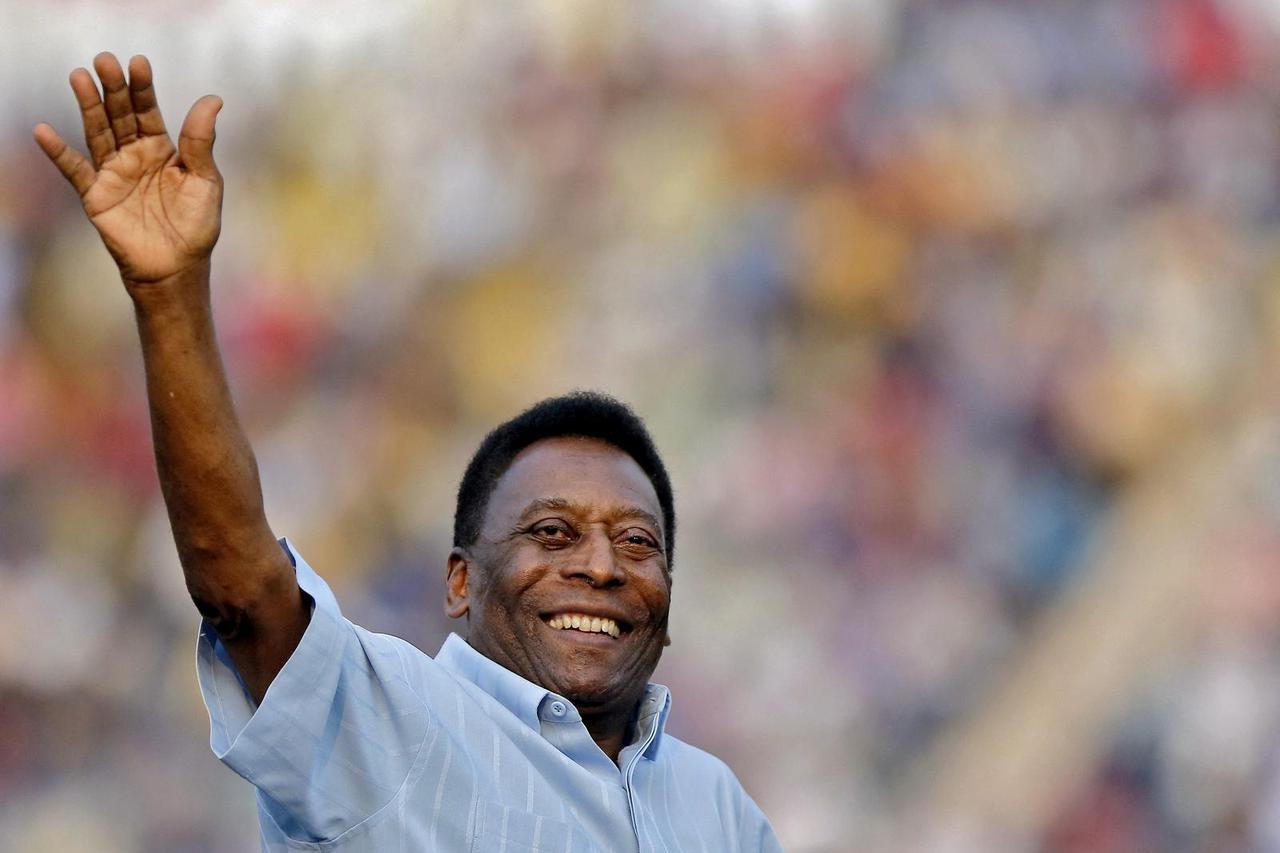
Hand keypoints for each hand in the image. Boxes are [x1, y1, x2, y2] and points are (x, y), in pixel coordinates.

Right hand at [33, 52, 223, 285]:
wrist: (178, 267)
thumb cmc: (196, 226)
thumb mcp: (205, 181)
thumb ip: (201, 142)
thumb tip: (213, 99)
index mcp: (163, 149)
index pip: (149, 111)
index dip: (143, 88)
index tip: (138, 62)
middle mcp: (135, 155)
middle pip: (120, 115)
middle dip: (113, 88)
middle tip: (104, 60)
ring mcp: (113, 173)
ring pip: (98, 133)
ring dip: (88, 106)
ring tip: (79, 77)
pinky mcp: (96, 195)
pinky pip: (75, 170)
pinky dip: (58, 152)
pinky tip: (44, 131)